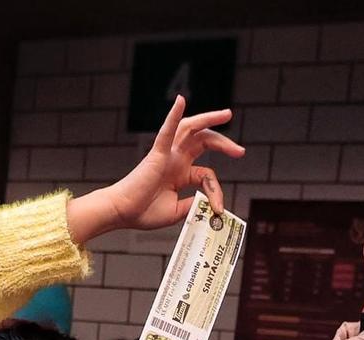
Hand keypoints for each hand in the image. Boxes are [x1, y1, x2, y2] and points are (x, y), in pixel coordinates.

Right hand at [66, 96, 244, 244]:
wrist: (123, 213)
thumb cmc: (144, 212)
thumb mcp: (177, 210)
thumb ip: (193, 204)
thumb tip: (211, 205)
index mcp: (180, 173)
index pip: (206, 174)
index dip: (216, 191)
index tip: (219, 209)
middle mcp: (175, 159)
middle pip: (203, 141)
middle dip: (224, 143)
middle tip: (240, 151)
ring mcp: (166, 154)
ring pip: (190, 129)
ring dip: (208, 119)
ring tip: (226, 114)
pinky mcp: (156, 155)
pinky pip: (166, 131)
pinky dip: (173, 116)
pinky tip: (180, 101)